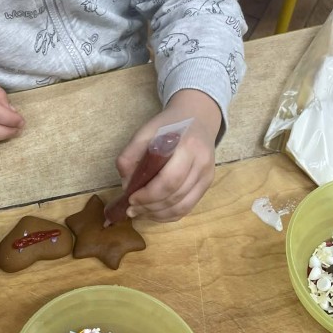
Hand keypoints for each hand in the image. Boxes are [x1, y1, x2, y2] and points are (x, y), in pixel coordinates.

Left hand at [116, 89, 220, 221]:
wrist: (197, 118)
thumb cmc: (169, 125)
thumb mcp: (145, 131)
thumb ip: (130, 154)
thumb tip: (126, 185)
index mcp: (187, 146)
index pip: (169, 180)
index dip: (148, 194)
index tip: (131, 198)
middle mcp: (202, 162)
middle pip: (175, 195)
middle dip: (150, 207)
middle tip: (131, 209)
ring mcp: (207, 175)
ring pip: (183, 206)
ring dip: (158, 214)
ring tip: (140, 213)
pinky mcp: (207, 183)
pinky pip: (188, 207)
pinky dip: (169, 215)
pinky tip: (154, 213)